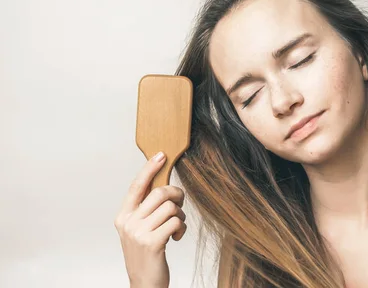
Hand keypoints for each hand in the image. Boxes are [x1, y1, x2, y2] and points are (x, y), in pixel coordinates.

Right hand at [114, 152, 187, 287]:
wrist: (144, 282)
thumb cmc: (147, 252)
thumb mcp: (140, 228)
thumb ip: (147, 208)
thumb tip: (162, 183)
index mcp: (123, 216)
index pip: (136, 186)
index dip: (149, 168)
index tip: (161, 155)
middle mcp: (128, 222)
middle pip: (159, 193)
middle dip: (177, 194)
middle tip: (180, 203)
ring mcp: (138, 233)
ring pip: (171, 207)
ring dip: (180, 215)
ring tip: (176, 227)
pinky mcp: (151, 243)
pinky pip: (176, 222)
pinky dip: (181, 228)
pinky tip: (176, 237)